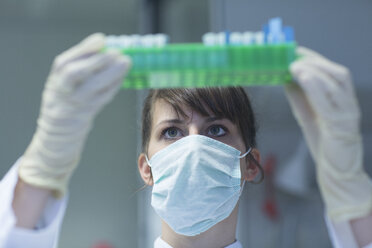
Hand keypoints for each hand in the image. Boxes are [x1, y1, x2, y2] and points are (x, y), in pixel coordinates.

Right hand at [18, 33, 130, 196]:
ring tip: (126, 62)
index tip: (102, 39)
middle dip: (97, 60)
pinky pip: (98, 102)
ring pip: (89, 89)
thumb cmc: (65, 109)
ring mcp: (68, 108)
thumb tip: (107, 53)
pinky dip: (110, 89)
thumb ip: (80, 73)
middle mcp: (58, 94)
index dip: (84, 49)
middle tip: (117, 52)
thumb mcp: (66, 89)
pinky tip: (121, 80)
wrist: (55, 142)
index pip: (64, 63)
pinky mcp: (80, 120)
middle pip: (73, 74)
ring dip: (109, 74)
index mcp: (53, 83)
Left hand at [285, 46, 371, 221]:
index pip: (330, 72)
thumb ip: (300, 97)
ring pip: (337, 85)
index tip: (294, 50)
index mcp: (340, 99)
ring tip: (295, 65)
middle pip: (337, 74)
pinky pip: (332, 105)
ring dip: (315, 71)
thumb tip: (286, 78)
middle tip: (293, 55)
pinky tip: (303, 79)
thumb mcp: (308, 115)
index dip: (313, 59)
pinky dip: (317, 89)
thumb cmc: (324, 143)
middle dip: (314, 61)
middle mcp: (347, 103)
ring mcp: (348, 115)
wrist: (338, 173)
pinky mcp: (343, 129)